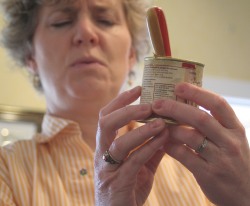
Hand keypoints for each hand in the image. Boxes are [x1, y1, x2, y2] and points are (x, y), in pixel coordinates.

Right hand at [94, 86, 168, 205]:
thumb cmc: (128, 187)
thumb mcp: (140, 164)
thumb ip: (151, 147)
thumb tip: (167, 129)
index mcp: (105, 146)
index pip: (106, 116)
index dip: (120, 100)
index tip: (138, 88)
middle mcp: (102, 154)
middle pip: (105, 124)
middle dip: (126, 110)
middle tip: (148, 104)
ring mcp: (107, 169)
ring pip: (118, 143)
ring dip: (140, 130)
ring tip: (160, 121)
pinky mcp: (118, 183)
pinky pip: (133, 162)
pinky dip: (148, 148)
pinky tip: (163, 140)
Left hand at [152, 82, 249, 205]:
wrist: (246, 193)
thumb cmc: (233, 160)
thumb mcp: (230, 139)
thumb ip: (213, 124)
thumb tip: (183, 104)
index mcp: (235, 128)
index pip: (218, 104)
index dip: (197, 92)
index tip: (178, 86)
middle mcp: (230, 141)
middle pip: (200, 118)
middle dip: (176, 108)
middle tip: (157, 103)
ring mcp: (220, 158)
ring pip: (190, 137)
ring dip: (170, 128)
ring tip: (156, 123)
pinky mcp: (209, 174)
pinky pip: (184, 156)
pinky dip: (170, 147)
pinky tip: (161, 142)